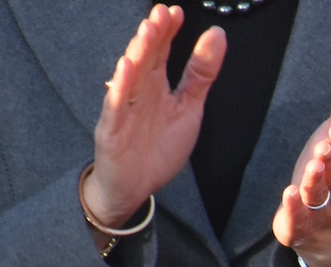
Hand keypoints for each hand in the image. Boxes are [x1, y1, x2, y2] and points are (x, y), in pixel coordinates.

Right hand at [85, 5, 225, 232]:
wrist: (135, 186)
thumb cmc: (159, 147)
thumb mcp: (189, 108)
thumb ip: (201, 74)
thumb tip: (217, 35)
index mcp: (156, 85)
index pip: (162, 52)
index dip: (169, 32)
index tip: (177, 12)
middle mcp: (139, 92)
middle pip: (146, 59)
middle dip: (154, 35)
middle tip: (162, 12)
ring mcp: (123, 109)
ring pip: (131, 77)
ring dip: (138, 53)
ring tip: (147, 31)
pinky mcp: (112, 130)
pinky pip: (115, 107)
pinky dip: (120, 88)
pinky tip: (126, 68)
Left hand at [273, 80, 330, 266]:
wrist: (317, 228)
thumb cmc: (325, 176)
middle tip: (325, 146)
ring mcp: (320, 214)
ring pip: (321, 199)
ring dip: (316, 183)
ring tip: (311, 167)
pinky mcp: (300, 229)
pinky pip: (299, 223)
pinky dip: (294, 210)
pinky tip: (289, 194)